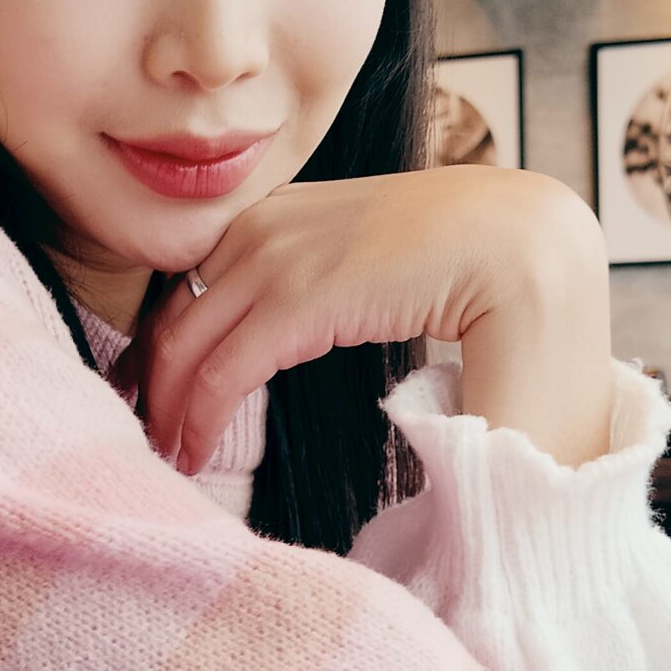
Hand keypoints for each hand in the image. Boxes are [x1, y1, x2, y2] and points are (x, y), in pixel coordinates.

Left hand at [117, 166, 614, 476]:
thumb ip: (328, 281)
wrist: (526, 242)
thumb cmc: (472, 258)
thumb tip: (302, 326)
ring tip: (166, 459)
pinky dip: (198, 415)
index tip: (154, 396)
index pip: (194, 281)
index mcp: (283, 210)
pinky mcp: (299, 298)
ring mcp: (279, 255)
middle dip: (152, 381)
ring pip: (186, 343)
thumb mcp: (374, 261)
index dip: (164, 345)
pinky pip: (223, 367)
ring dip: (169, 409)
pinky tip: (194, 452)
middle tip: (144, 437)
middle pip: (175, 312)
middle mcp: (267, 223)